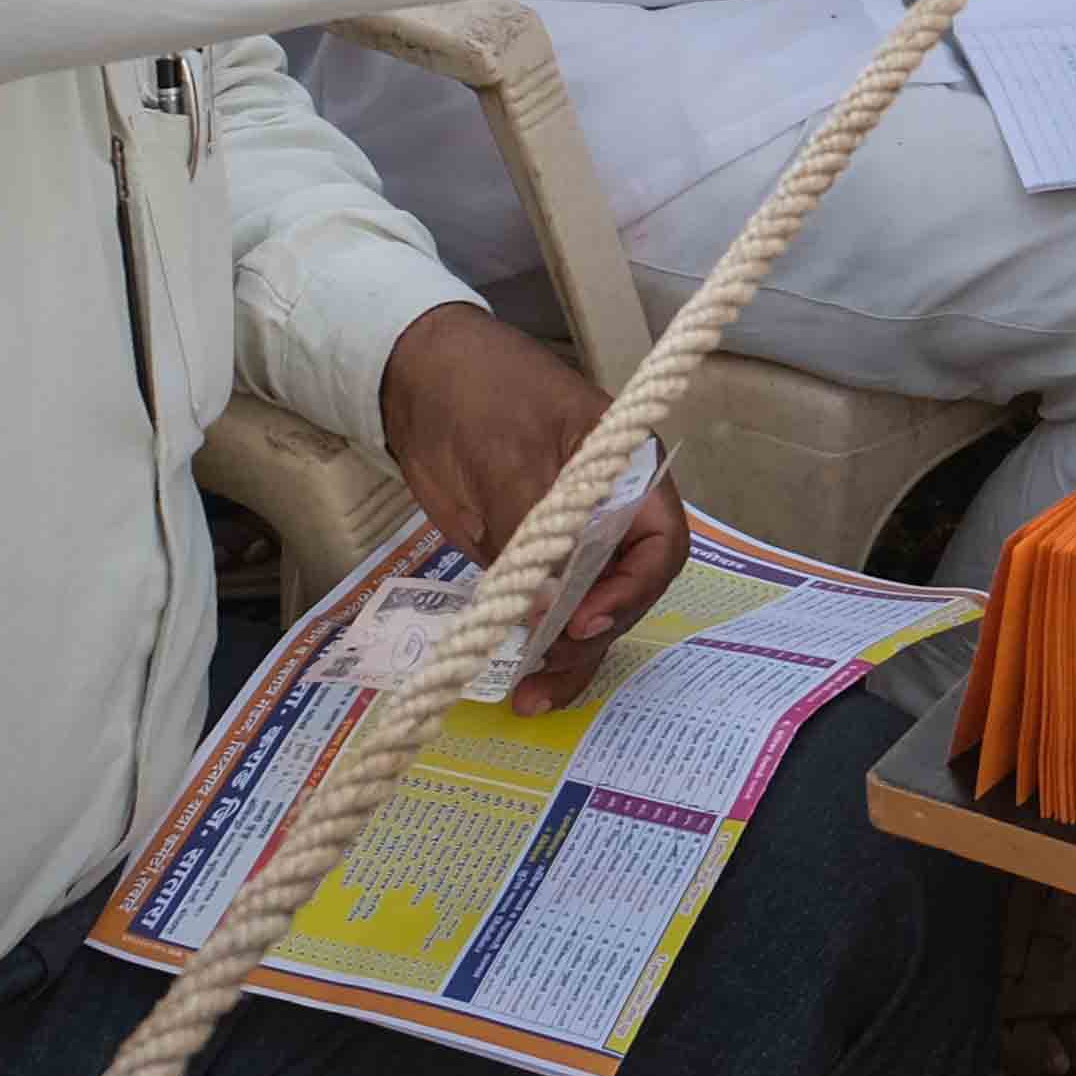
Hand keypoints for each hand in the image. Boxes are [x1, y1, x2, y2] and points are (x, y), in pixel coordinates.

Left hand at [376, 306, 693, 709]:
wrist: (416, 378)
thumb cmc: (481, 392)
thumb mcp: (511, 453)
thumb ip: (533, 529)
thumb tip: (546, 608)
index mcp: (627, 474)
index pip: (660, 545)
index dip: (633, 589)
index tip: (585, 618)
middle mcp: (608, 514)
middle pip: (626, 592)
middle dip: (594, 636)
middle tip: (546, 665)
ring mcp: (566, 540)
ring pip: (587, 613)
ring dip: (566, 658)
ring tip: (531, 697)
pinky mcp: (526, 558)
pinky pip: (544, 611)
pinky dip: (536, 645)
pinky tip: (521, 680)